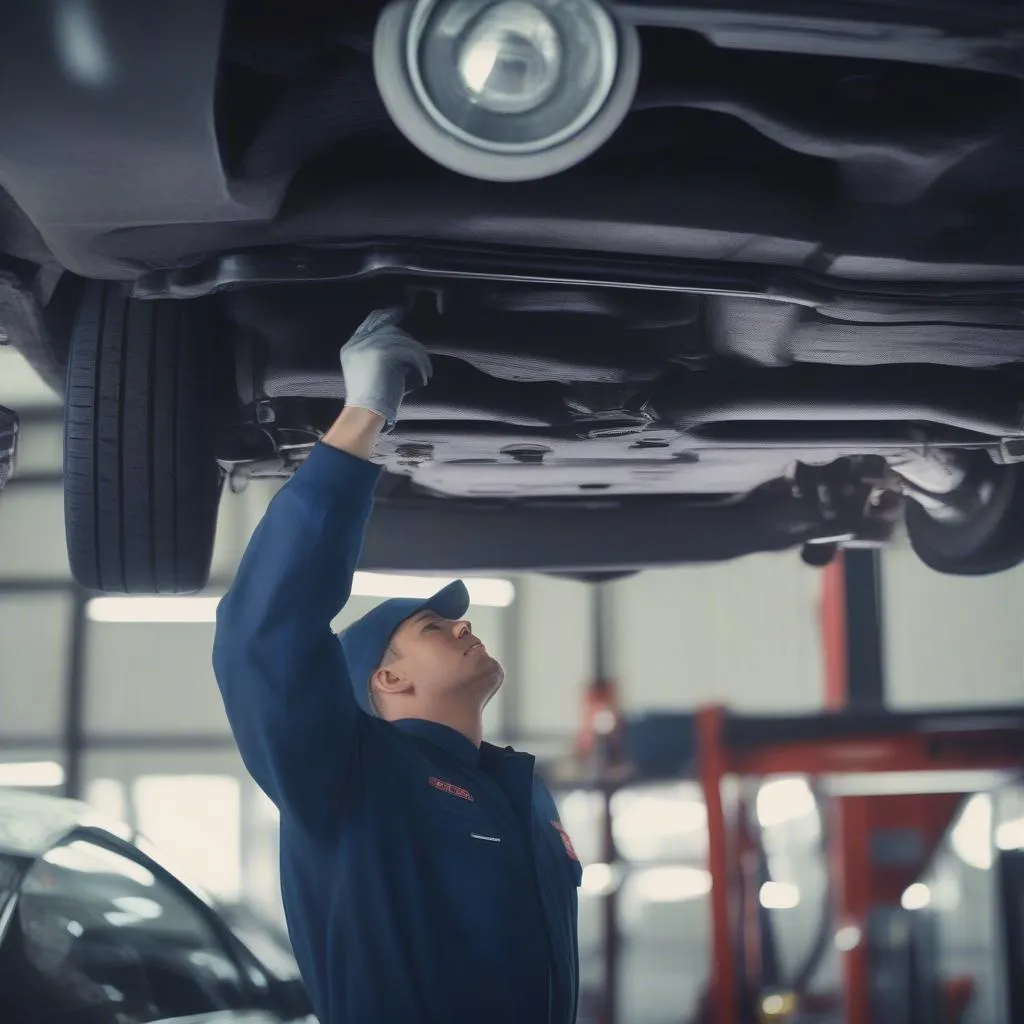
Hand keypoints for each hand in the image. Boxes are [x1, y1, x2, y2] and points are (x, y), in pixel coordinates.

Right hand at [339, 308, 431, 425]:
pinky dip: (420, 364)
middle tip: (422, 353)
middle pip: (389, 329)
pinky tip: (424, 377)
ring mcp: (368, 346)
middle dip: (408, 340)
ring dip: (418, 355)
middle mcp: (357, 343)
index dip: (387, 316)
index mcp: (350, 347)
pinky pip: (408, 351)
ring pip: (402, 340)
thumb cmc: (372, 401)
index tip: (401, 314)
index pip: (370, 322)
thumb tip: (404, 343)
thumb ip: (380, 355)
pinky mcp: (381, 353)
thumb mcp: (371, 373)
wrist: (365, 413)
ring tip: (426, 371)